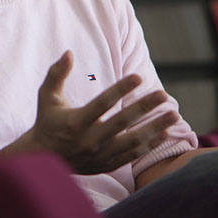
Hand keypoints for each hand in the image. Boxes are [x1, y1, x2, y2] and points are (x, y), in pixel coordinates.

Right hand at [24, 50, 179, 174]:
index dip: (120, 90)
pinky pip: (133, 155)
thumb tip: (68, 52)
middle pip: (122, 122)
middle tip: (163, 93)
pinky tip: (165, 132)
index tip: (138, 77)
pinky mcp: (107, 165)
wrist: (44, 159)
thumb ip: (56, 74)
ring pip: (132, 141)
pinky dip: (150, 145)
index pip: (102, 104)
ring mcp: (100, 155)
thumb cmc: (47, 121)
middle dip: (144, 107)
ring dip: (155, 127)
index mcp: (75, 122)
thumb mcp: (46, 96)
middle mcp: (89, 140)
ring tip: (173, 114)